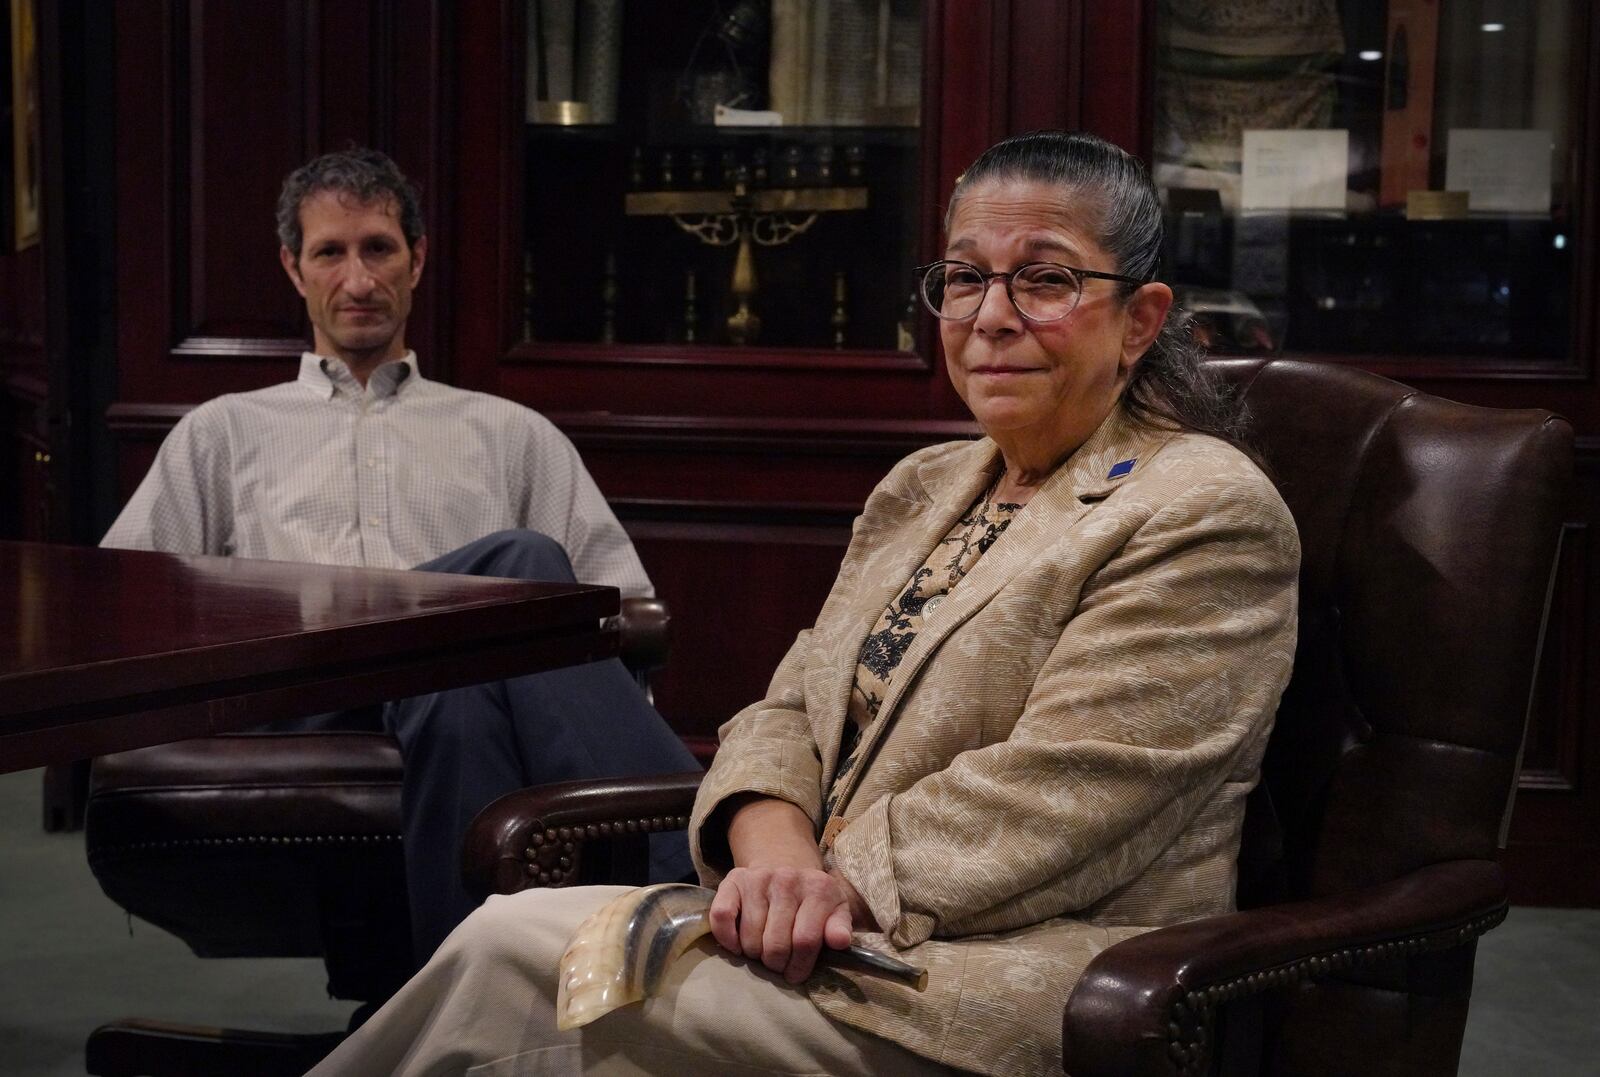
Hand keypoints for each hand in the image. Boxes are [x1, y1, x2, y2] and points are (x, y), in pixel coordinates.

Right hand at [709, 864, 854, 982]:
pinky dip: (728, 939)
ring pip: (750, 937)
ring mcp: (758, 878)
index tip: (796, 974)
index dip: (800, 966)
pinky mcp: (734, 879)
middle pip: (776, 944)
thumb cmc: (811, 900)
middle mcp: (787, 879)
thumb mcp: (835, 911)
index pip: (805, 940)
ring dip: (755, 955)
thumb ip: (840, 928)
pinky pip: (721, 916)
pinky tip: (738, 945)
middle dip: (777, 964)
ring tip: (763, 951)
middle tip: (779, 964)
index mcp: (818, 888)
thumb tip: (839, 942)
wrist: (785, 864)